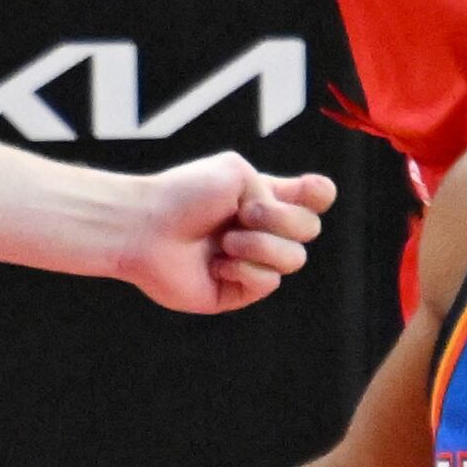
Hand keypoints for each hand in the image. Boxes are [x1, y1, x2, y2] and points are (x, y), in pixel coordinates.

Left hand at [116, 152, 337, 313]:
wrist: (146, 228)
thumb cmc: (185, 195)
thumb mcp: (236, 175)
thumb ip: (273, 195)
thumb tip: (279, 233)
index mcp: (262, 196)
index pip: (312, 197)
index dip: (319, 194)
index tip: (309, 190)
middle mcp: (262, 229)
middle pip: (311, 227)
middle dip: (281, 218)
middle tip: (243, 212)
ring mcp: (252, 261)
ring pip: (294, 258)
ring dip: (260, 245)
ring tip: (225, 241)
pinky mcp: (239, 291)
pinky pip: (268, 282)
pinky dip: (244, 269)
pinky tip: (216, 264)